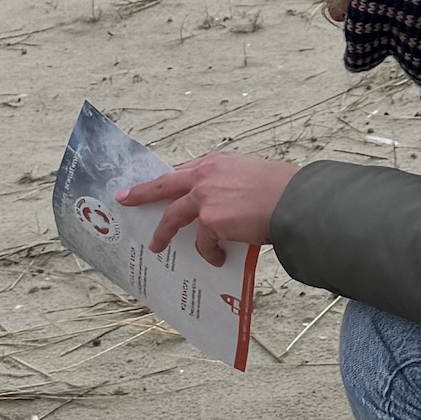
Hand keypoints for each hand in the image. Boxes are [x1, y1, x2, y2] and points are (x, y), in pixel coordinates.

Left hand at [117, 153, 299, 263]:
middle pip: (164, 184)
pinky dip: (209, 253)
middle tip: (125, 198)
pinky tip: (220, 258)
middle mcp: (206, 175)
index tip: (161, 185)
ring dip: (163, 233)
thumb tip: (228, 208)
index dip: (172, 181)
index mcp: (218, 162)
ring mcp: (204, 196)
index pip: (186, 171)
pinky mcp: (209, 220)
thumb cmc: (284, 190)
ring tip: (156, 246)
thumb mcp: (253, 176)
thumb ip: (232, 186)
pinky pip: (202, 243)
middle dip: (142, 192)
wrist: (296, 201)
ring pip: (173, 216)